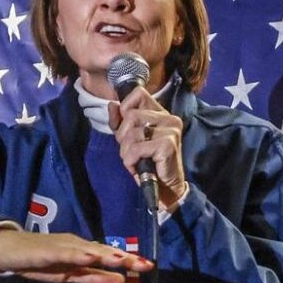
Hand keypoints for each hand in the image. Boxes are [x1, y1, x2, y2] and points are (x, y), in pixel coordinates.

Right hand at [0, 229, 152, 282]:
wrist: (8, 249)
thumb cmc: (40, 261)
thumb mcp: (68, 275)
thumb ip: (93, 278)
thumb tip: (120, 282)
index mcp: (83, 250)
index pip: (109, 255)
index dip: (129, 260)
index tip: (149, 266)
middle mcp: (76, 244)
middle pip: (103, 251)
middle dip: (123, 258)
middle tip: (144, 264)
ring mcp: (61, 245)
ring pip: (87, 250)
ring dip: (105, 254)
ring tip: (122, 260)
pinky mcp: (46, 251)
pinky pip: (63, 253)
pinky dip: (77, 254)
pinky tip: (88, 257)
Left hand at [108, 86, 186, 207]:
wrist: (165, 188)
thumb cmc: (148, 162)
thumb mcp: (130, 140)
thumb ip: (120, 122)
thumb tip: (112, 105)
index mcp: (160, 113)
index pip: (138, 94)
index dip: (125, 109)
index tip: (127, 129)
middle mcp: (168, 118)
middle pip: (130, 116)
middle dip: (123, 137)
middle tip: (131, 152)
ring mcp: (170, 130)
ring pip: (132, 132)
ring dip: (127, 151)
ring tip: (136, 160)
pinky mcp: (168, 144)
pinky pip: (136, 148)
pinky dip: (131, 161)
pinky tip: (138, 167)